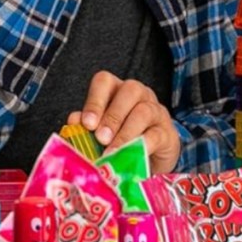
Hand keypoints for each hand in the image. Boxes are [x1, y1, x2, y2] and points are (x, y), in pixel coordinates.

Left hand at [66, 71, 180, 174]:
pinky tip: (130, 157)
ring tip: (112, 152)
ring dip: (125, 132)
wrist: (149, 160)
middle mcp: (138, 94)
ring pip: (144, 111)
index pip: (104, 81)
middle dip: (112, 116)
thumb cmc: (119, 141)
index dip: (95, 100)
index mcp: (116, 90)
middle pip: (129, 90)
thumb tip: (74, 121)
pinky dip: (141, 146)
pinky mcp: (167, 133)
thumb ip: (86, 125)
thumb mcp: (99, 132)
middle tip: (100, 138)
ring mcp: (156, 111)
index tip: (87, 123)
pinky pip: (156, 135)